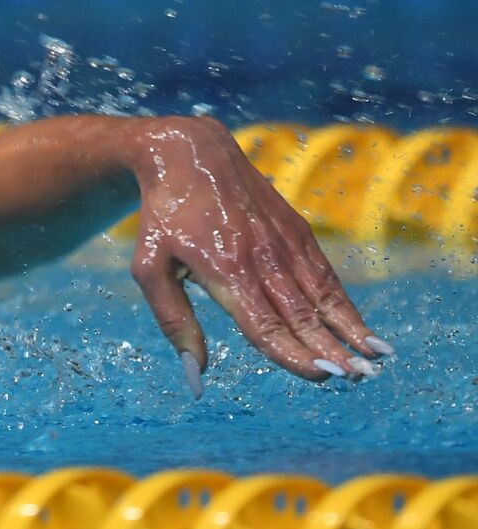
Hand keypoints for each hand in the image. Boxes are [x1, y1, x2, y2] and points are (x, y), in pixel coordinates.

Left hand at [127, 117, 392, 396]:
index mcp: (224, 268)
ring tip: (378, 356)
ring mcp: (282, 240)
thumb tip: (195, 375)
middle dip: (332, 346)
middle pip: (301, 312)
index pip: (264, 322)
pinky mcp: (295, 229)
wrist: (189, 151)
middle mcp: (261, 256)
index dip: (293, 352)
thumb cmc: (163, 217)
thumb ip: (174, 321)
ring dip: (350, 326)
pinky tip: (360, 326)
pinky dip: (343, 301)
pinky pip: (323, 273)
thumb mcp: (150, 269)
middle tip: (359, 378)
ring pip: (321, 293)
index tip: (321, 376)